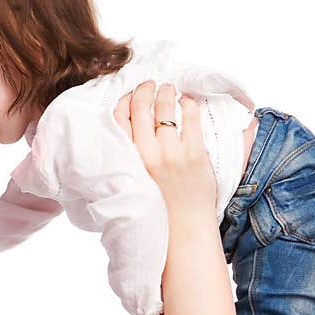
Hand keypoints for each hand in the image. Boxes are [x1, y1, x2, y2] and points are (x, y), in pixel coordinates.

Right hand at [113, 81, 215, 212]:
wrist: (183, 230)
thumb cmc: (157, 209)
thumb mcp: (132, 183)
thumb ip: (127, 160)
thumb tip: (125, 134)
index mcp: (129, 162)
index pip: (119, 120)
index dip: (124, 100)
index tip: (130, 94)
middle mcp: (148, 155)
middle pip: (141, 108)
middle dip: (144, 90)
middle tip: (150, 84)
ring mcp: (172, 154)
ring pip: (165, 109)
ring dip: (166, 93)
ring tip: (168, 89)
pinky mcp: (195, 155)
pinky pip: (191, 118)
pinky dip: (188, 104)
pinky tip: (187, 102)